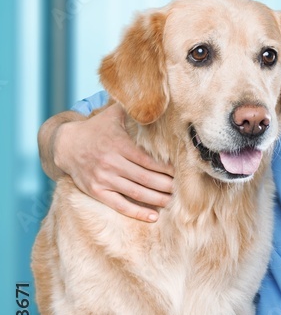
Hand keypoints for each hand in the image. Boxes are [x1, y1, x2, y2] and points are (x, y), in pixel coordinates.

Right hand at [55, 103, 173, 220]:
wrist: (66, 144)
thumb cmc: (97, 128)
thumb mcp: (114, 115)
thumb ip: (135, 109)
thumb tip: (157, 98)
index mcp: (118, 145)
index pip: (148, 161)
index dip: (166, 169)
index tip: (181, 172)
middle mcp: (111, 163)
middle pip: (145, 178)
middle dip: (166, 185)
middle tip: (181, 190)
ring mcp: (103, 179)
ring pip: (136, 192)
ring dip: (157, 199)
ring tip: (172, 201)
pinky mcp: (96, 191)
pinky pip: (119, 205)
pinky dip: (137, 212)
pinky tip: (154, 216)